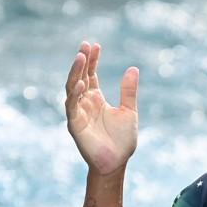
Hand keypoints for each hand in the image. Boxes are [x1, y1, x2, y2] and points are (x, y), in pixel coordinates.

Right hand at [65, 41, 138, 175]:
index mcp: (96, 99)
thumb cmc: (122, 140)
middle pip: (80, 77)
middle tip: (85, 46)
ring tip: (81, 57)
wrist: (117, 162)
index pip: (91, 74)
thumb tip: (133, 68)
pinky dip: (76, 95)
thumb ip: (128, 91)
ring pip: (72, 88)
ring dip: (75, 73)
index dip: (92, 60)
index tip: (95, 45)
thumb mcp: (129, 111)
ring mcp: (78, 112)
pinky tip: (81, 84)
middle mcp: (85, 103)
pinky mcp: (75, 124)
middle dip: (82, 61)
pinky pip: (72, 107)